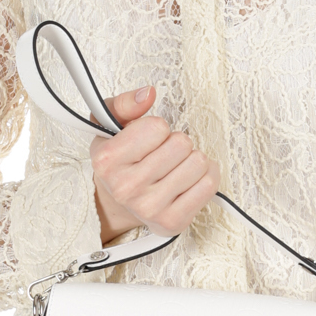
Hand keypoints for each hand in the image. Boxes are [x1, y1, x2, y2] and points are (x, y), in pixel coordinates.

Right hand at [90, 86, 220, 243]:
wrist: (118, 203)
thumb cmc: (120, 161)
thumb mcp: (109, 126)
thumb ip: (124, 103)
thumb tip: (147, 93)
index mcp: (106, 161)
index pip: (157, 127)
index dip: (157, 128)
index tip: (147, 140)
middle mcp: (126, 188)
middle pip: (181, 144)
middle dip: (177, 143)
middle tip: (163, 155)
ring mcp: (150, 208)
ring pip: (198, 163)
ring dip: (191, 159)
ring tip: (176, 166)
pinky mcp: (173, 222)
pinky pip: (209, 185)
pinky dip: (206, 176)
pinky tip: (189, 179)